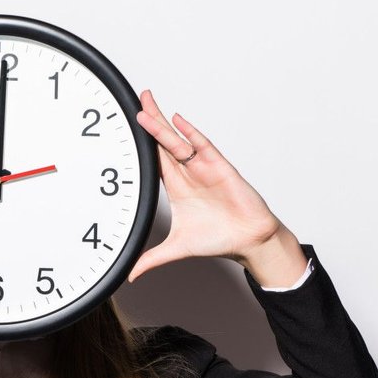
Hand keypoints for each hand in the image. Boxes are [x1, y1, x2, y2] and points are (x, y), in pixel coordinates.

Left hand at [128, 89, 306, 285]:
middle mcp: (188, 174)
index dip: (142, 144)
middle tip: (138, 103)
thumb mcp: (177, 249)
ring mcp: (203, 168)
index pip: (153, 160)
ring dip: (161, 127)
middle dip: (151, 123)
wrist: (249, 240)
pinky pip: (203, 146)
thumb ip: (152, 258)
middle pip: (163, 144)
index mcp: (176, 188)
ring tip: (146, 109)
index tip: (129, 129)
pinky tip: (179, 120)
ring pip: (178, 142)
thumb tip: (130, 274)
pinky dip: (191, 133)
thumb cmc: (219, 239)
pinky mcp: (220, 168)